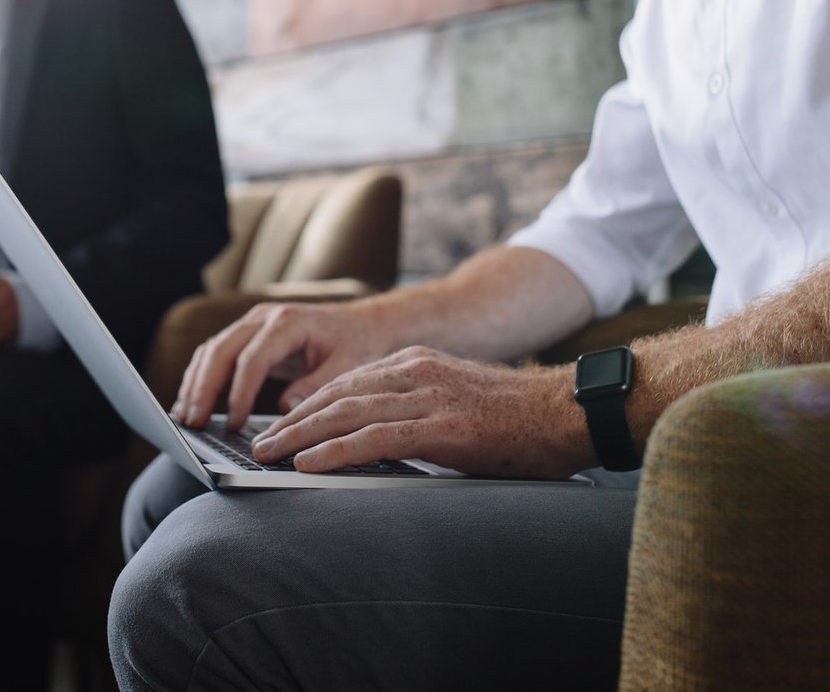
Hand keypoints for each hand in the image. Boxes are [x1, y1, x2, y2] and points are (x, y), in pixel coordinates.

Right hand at [173, 300, 400, 430]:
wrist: (360, 323)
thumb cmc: (356, 344)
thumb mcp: (347, 367)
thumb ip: (316, 386)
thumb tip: (286, 409)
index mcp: (288, 322)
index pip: (253, 357)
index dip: (240, 391)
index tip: (235, 423)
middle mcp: (263, 317)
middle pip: (221, 350)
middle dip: (204, 388)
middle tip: (194, 423)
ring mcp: (251, 324)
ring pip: (211, 351)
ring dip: (196, 384)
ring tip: (185, 419)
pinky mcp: (247, 337)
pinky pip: (215, 355)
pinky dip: (201, 379)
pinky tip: (192, 404)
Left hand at [249, 347, 586, 478]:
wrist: (570, 412)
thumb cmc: (520, 420)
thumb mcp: (457, 405)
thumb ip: (418, 414)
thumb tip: (379, 442)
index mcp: (417, 364)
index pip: (347, 383)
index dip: (307, 405)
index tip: (279, 425)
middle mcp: (415, 371)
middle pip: (336, 394)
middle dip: (292, 421)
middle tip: (259, 444)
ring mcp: (427, 395)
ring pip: (346, 413)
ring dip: (300, 436)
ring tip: (268, 455)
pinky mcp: (441, 426)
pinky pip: (375, 437)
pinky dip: (335, 451)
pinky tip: (308, 464)